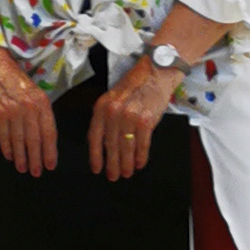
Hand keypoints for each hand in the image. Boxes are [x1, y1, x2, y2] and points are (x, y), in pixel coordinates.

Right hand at [0, 47, 56, 175]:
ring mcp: (12, 111)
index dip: (50, 151)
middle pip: (35, 140)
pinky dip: (7, 148)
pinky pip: (4, 136)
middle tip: (37, 172)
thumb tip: (43, 134)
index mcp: (42, 102)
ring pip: (19, 140)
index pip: (49, 132)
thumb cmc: (15, 78)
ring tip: (23, 168)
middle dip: (36, 159)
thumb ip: (40, 111)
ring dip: (21, 157)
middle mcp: (28, 108)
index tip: (50, 164)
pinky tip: (9, 156)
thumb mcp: (34, 91)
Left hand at [91, 58, 179, 182]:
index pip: (95, 136)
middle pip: (110, 145)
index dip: (95, 155)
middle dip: (112, 163)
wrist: (155, 73)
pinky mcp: (146, 120)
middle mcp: (113, 112)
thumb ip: (107, 119)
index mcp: (101, 107)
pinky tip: (140, 164)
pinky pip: (142, 144)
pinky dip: (141, 156)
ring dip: (126, 163)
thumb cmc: (134, 87)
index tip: (97, 169)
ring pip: (126, 147)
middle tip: (113, 176)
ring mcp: (130, 116)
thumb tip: (105, 145)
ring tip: (127, 173)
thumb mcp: (113, 99)